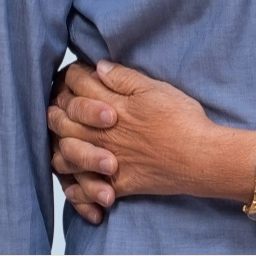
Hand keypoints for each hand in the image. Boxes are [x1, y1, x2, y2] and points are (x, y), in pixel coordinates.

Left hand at [52, 60, 216, 202]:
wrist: (199, 158)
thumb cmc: (182, 120)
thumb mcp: (155, 88)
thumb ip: (124, 78)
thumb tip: (99, 67)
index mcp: (111, 105)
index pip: (79, 86)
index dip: (73, 76)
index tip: (74, 73)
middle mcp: (102, 134)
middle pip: (63, 120)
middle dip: (56, 109)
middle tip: (58, 104)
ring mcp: (107, 160)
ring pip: (66, 155)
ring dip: (59, 145)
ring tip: (61, 139)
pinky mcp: (117, 183)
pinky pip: (86, 187)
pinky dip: (76, 185)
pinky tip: (75, 180)